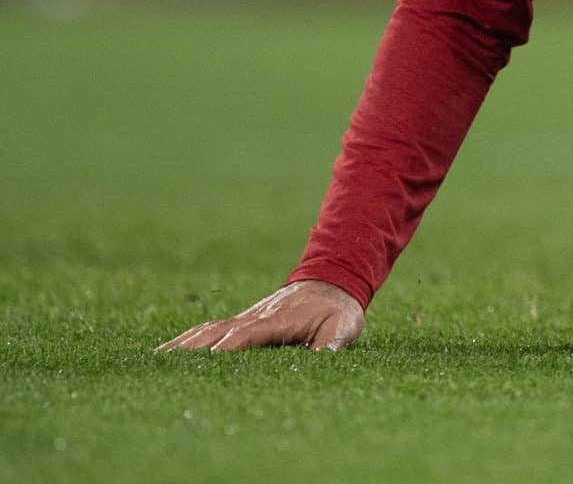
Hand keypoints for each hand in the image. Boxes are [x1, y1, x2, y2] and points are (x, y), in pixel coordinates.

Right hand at [155, 280, 364, 352]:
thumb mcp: (344, 327)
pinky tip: (164, 353)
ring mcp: (244, 318)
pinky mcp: (240, 322)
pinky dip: (185, 341)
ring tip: (151, 362)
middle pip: (217, 332)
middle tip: (161, 367)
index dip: (229, 346)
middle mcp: (255, 317)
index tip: (207, 359)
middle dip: (192, 349)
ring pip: (207, 331)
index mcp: (280, 321)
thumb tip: (321, 359)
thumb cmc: (338, 312)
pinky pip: (208, 330)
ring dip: (181, 345)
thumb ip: (332, 344)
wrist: (333, 281)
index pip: (249, 334)